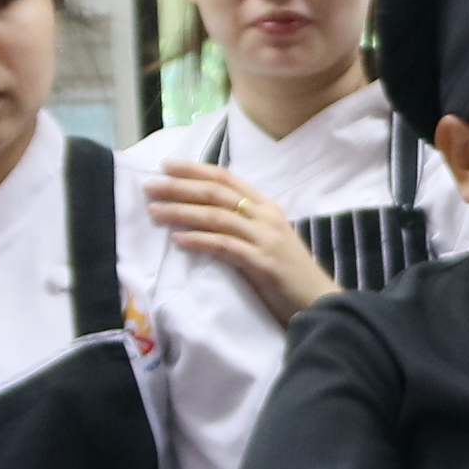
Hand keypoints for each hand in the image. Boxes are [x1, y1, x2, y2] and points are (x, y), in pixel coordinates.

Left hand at [148, 163, 334, 323]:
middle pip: (217, 193)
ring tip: (155, 212)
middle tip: (150, 187)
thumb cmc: (288, 274)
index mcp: (266, 207)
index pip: (227, 178)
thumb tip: (205, 215)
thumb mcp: (266, 240)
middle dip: (180, 187)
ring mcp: (266, 239)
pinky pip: (225, 246)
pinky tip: (179, 240)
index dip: (195, 170)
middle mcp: (266, 217)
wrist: (318, 302)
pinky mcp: (263, 263)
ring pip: (217, 216)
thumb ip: (243, 225)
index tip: (167, 166)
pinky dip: (200, 241)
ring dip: (182, 212)